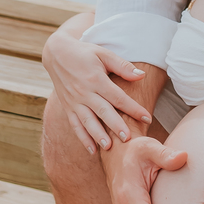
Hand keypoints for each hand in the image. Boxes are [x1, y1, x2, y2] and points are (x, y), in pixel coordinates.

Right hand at [41, 31, 152, 152]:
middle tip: (127, 139)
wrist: (56, 54)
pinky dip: (83, 138)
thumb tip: (141, 75)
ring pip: (87, 121)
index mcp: (95, 79)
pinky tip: (92, 150)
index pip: (117, 97)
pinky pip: (75, 125)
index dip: (133, 108)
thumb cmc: (84, 53)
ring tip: (108, 148)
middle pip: (102, 111)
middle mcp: (84, 92)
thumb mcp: (103, 54)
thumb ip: (122, 66)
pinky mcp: (67, 107)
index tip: (147, 118)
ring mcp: (74, 101)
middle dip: (115, 126)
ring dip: (97, 135)